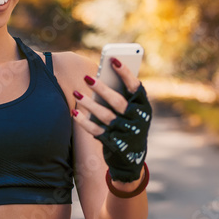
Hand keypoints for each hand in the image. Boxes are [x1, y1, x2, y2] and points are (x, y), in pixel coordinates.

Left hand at [72, 58, 151, 182]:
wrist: (131, 159)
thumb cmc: (129, 125)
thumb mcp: (133, 112)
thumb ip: (122, 96)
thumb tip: (102, 76)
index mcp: (144, 107)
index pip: (136, 86)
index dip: (125, 72)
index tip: (113, 59)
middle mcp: (137, 120)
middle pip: (117, 101)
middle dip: (102, 88)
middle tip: (87, 77)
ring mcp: (125, 133)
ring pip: (105, 115)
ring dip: (89, 103)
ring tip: (76, 92)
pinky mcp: (113, 143)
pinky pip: (96, 130)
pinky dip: (84, 122)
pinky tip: (74, 112)